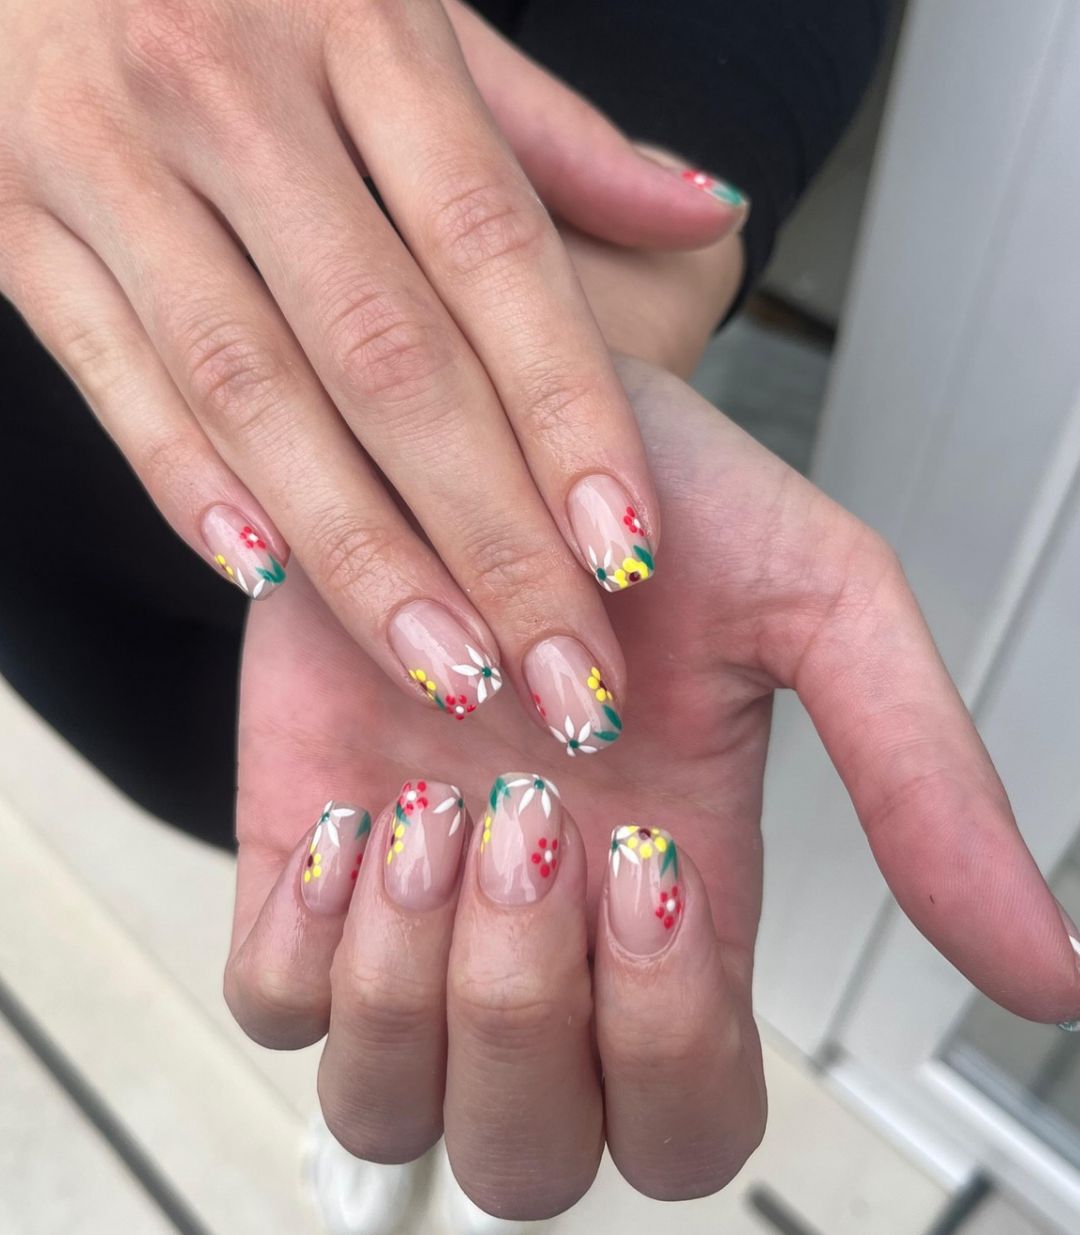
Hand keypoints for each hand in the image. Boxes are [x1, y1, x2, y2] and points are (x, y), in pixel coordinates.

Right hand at [0, 0, 747, 755]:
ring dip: (357, 551)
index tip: (627, 546)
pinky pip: (109, 378)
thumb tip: (703, 211)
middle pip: (387, 352)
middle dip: (488, 533)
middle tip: (562, 667)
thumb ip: (547, 132)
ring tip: (445, 668)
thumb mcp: (404, 2)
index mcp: (360, 17)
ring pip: (252, 390)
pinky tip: (267, 581)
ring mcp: (99, 151)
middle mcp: (228, 85)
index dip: (569, 407)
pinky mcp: (7, 216)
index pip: (492, 246)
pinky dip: (190, 485)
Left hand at [224, 358, 1079, 1217]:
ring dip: (413, 985)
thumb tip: (1049, 976)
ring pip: (386, 1106)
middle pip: (528, 1155)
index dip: (668, 1045)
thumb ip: (922, 779)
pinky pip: (277, 1004)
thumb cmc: (641, 497)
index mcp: (677, 912)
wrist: (482, 408)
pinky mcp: (303, 860)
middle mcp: (544, 940)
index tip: (648, 861)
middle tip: (535, 831)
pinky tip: (357, 816)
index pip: (688, 1123)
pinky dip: (307, 945)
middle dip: (525, 1018)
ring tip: (435, 812)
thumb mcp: (815, 602)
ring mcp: (410, 916)